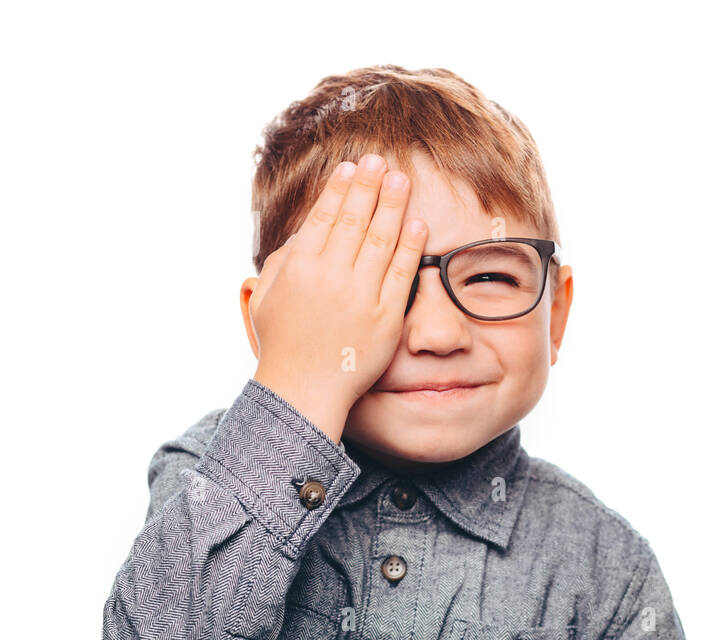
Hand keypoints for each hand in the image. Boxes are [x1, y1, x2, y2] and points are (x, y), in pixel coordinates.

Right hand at [248, 154, 425, 442]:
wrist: (302, 390)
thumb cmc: (282, 344)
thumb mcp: (266, 297)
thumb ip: (281, 262)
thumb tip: (303, 233)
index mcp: (299, 268)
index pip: (324, 218)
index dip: (340, 190)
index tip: (351, 168)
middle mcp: (330, 277)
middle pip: (355, 221)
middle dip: (369, 186)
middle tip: (380, 161)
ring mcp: (360, 297)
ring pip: (382, 240)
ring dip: (393, 206)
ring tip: (402, 180)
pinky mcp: (385, 317)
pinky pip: (402, 274)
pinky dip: (411, 246)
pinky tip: (418, 224)